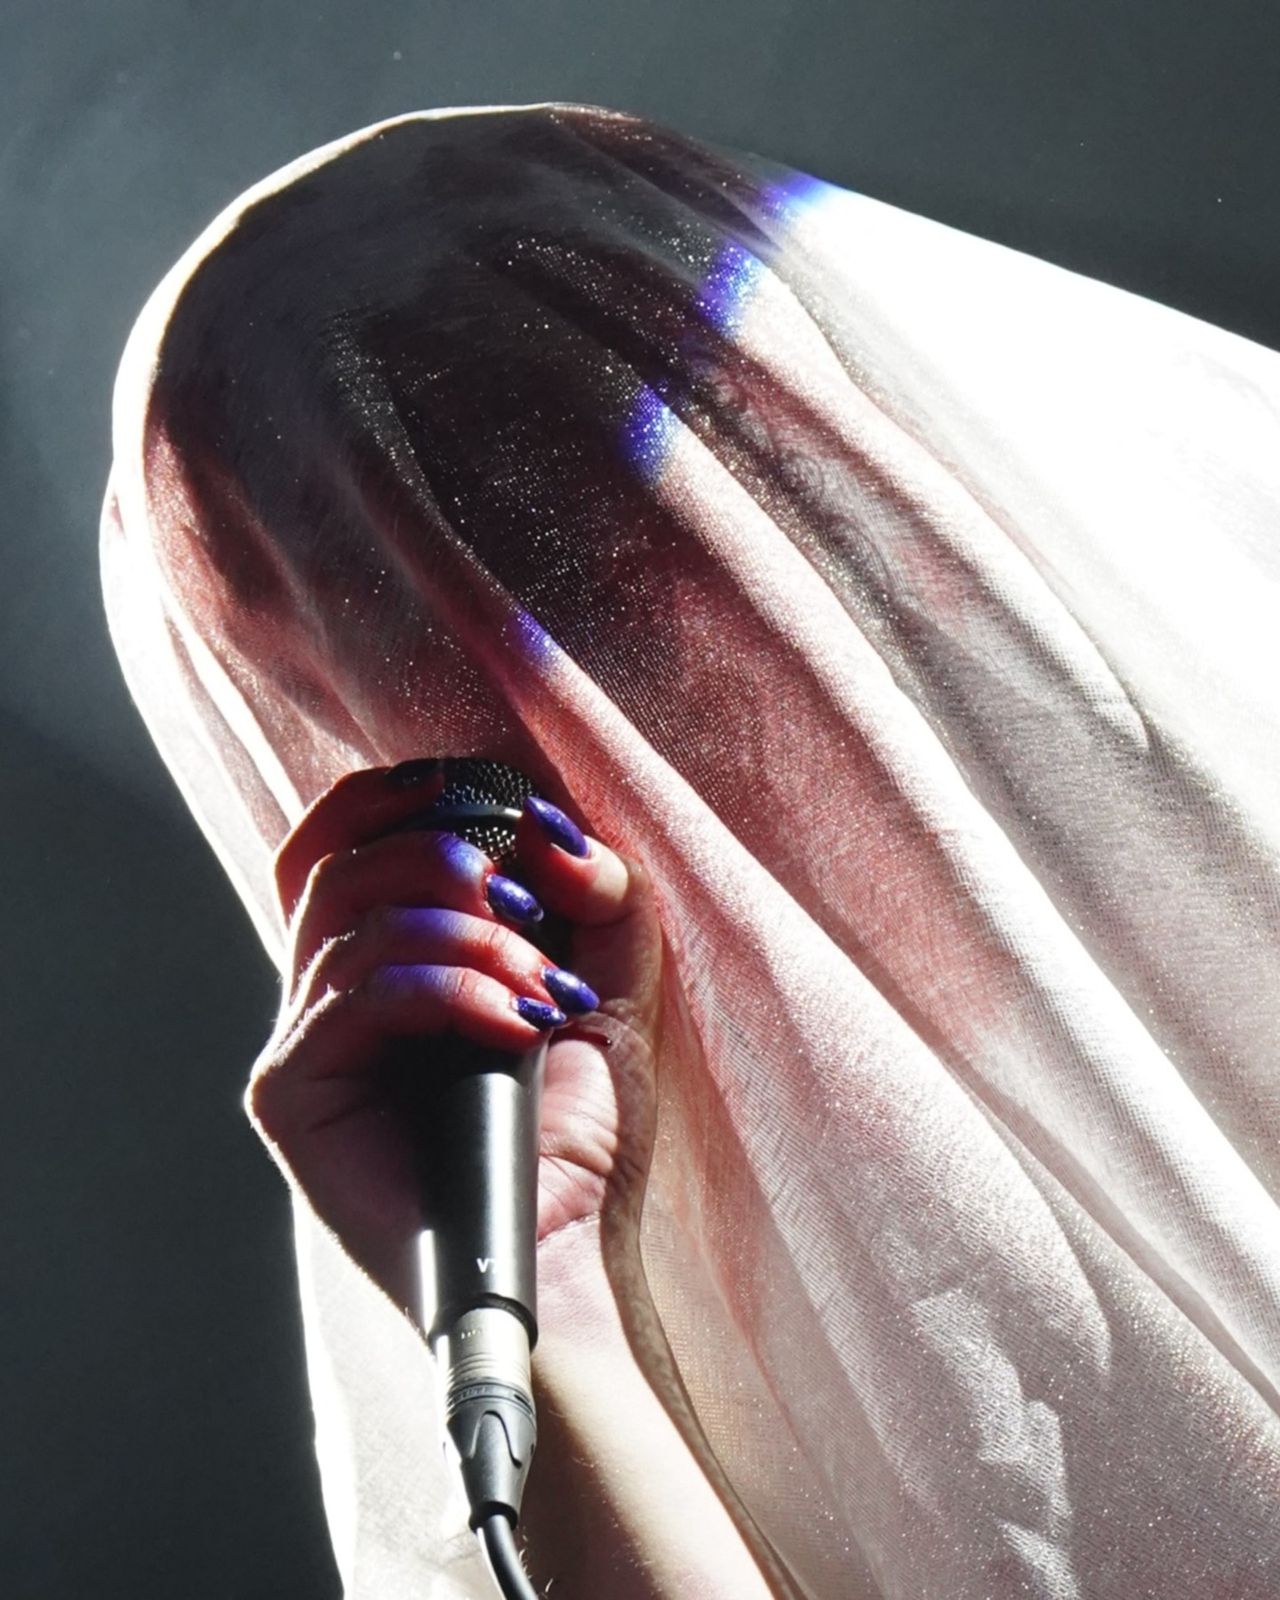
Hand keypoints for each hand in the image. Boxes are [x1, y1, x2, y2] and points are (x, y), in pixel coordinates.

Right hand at [245, 762, 661, 1312]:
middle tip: (523, 896)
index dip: (397, 793)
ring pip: (352, 919)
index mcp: (382, 960)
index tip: (482, 790)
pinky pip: (358, 993)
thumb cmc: (579, 1138)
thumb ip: (596, 899)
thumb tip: (556, 828)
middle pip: (335, 858)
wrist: (567, 1259)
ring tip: (545, 990)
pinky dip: (449, 988)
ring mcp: (303, 1043)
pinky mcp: (291, 1093)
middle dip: (440, 851)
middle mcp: (325, 995)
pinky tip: (515, 1024)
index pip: (342, 837)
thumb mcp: (607, 991)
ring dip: (468, 933)